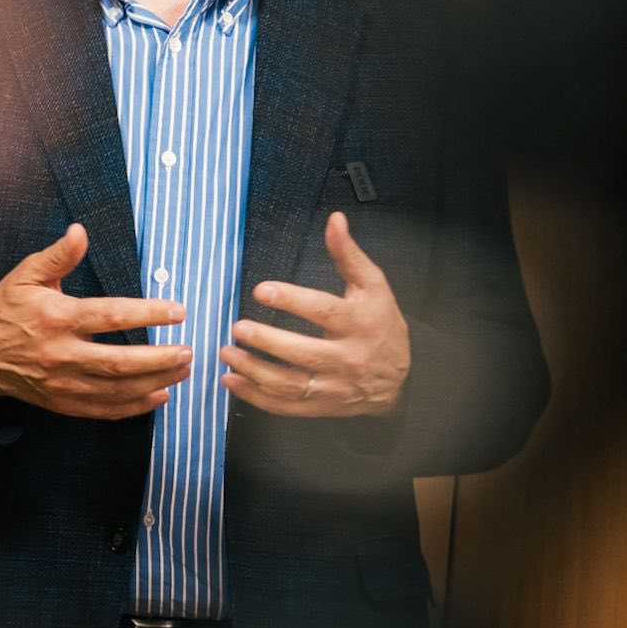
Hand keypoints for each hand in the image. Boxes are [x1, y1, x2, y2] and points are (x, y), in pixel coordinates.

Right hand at [0, 223, 189, 419]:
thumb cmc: (7, 308)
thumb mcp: (27, 274)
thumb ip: (59, 255)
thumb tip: (80, 231)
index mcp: (58, 318)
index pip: (111, 316)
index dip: (148, 313)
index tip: (178, 311)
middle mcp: (62, 354)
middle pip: (119, 362)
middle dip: (159, 358)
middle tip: (188, 350)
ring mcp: (62, 383)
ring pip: (115, 390)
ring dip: (154, 383)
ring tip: (182, 371)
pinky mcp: (62, 402)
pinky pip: (103, 410)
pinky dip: (133, 407)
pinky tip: (158, 397)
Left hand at [220, 211, 410, 417]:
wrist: (400, 379)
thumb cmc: (381, 324)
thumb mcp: (373, 286)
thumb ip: (348, 255)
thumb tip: (334, 220)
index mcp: (359, 323)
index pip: (323, 312)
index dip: (292, 300)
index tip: (262, 289)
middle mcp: (348, 359)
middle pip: (304, 353)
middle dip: (268, 342)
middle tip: (238, 327)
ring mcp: (334, 387)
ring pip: (290, 384)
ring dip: (254, 370)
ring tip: (227, 352)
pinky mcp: (321, 407)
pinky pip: (285, 406)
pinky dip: (256, 397)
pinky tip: (231, 381)